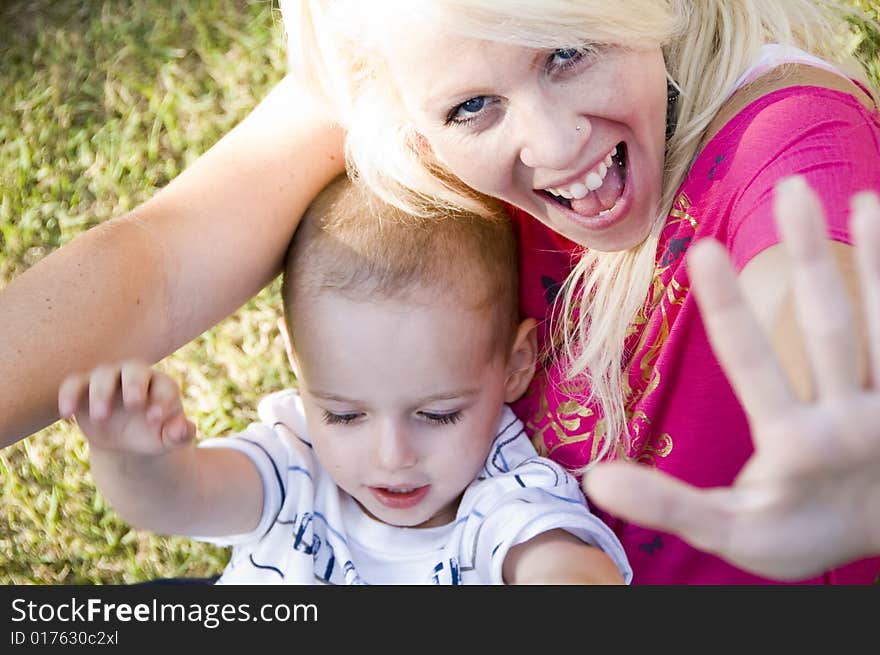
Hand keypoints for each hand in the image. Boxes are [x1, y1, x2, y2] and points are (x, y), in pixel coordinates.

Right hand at [59, 360, 194, 454]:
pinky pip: (73, 383)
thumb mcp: (169, 438)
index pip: (164, 386)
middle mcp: (135, 376)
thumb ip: (180, 434)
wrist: (128, 439)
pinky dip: (68, 395)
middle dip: (134, 384)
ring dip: (101, 394)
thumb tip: (182, 429)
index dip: (161, 401)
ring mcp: (108, 379)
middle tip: (134, 405)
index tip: (155, 419)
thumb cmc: (154, 434)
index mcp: (161, 385)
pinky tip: (68, 415)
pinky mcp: (84, 387)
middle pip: (135, 369)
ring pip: (102, 375)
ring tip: (102, 418)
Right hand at [584, 178, 879, 579]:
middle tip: (790, 190)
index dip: (727, 307)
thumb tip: (596, 478)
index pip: (753, 366)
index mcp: (795, 447)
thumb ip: (668, 503)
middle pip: (830, 328)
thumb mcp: (730, 532)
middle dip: (808, 256)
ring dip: (876, 261)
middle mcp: (850, 421)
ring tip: (864, 197)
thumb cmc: (796, 533)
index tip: (702, 248)